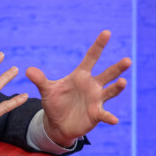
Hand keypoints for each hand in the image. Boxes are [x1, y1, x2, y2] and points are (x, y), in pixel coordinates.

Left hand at [25, 30, 130, 146]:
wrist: (58, 123)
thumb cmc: (55, 103)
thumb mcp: (47, 91)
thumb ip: (40, 80)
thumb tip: (28, 70)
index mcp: (81, 75)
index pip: (91, 57)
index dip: (99, 45)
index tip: (107, 32)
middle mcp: (92, 85)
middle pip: (107, 74)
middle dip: (117, 68)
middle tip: (127, 60)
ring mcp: (97, 99)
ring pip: (110, 91)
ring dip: (117, 88)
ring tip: (122, 82)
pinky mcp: (97, 114)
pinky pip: (104, 115)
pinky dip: (109, 117)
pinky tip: (114, 120)